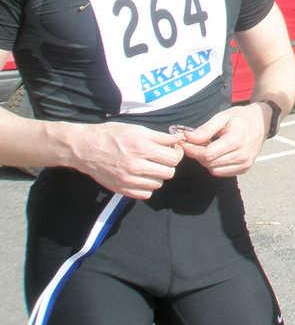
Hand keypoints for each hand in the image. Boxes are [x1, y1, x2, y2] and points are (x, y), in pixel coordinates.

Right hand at [69, 122, 184, 199]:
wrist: (85, 147)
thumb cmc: (111, 135)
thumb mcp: (137, 130)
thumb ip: (160, 137)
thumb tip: (178, 139)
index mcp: (141, 148)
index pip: (173, 158)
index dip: (177, 153)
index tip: (174, 150)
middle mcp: (135, 166)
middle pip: (168, 173)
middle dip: (168, 164)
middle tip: (162, 158)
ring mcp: (128, 180)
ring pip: (158, 184)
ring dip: (158, 175)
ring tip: (151, 166)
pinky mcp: (121, 189)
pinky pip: (145, 194)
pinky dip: (147, 187)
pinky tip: (142, 176)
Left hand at [181, 103, 268, 176]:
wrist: (262, 122)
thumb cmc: (241, 117)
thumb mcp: (223, 117)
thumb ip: (206, 129)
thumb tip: (189, 138)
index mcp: (236, 140)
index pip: (208, 154)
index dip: (193, 150)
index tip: (185, 144)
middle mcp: (242, 155)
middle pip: (209, 163)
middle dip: (198, 154)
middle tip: (196, 143)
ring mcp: (245, 163)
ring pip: (214, 170)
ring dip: (207, 161)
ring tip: (209, 147)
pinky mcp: (245, 168)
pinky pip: (222, 173)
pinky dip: (215, 165)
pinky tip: (218, 154)